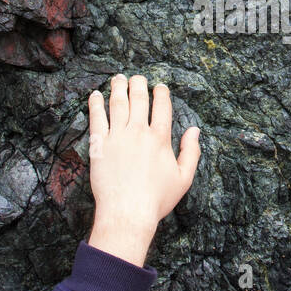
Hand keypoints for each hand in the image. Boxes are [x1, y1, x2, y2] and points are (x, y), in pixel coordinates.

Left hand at [86, 74, 201, 266]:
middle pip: (139, 99)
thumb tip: (195, 131)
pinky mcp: (100, 145)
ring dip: (118, 87)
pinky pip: (97, 118)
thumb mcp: (183, 178)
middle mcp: (139, 132)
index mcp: (160, 138)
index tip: (159, 87)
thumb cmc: (156, 200)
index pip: (162, 107)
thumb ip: (191, 152)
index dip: (161, 93)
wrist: (127, 212)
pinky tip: (95, 95)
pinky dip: (95, 104)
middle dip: (139, 84)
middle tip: (137, 77)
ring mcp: (117, 137)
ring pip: (117, 104)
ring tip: (118, 78)